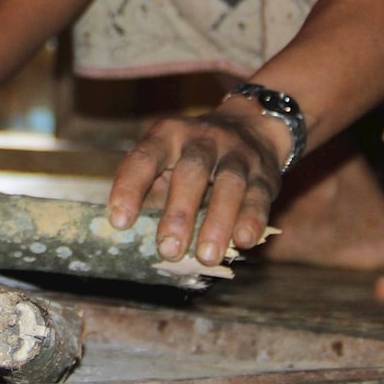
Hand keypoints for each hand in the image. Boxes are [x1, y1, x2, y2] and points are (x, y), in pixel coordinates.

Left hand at [105, 108, 284, 264]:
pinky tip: (243, 243)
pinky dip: (252, 220)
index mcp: (168, 135)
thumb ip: (149, 187)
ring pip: (229, 185)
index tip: (118, 223)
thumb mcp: (167, 158)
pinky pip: (258, 197)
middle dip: (179, 213)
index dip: (130, 188)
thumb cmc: (193, 156)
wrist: (252, 126)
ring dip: (217, 222)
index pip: (144, 158)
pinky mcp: (264, 175)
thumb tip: (125, 230)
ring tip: (205, 257)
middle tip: (168, 250)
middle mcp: (203, 140)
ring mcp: (237, 155)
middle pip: (191, 172)